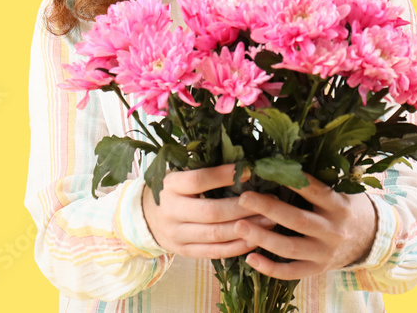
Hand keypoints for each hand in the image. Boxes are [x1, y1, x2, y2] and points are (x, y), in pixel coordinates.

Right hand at [142, 164, 275, 258]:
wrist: (147, 217)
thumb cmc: (174, 190)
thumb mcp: (181, 173)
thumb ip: (206, 169)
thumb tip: (244, 163)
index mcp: (170, 185)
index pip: (198, 180)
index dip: (224, 176)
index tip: (250, 171)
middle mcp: (171, 211)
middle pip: (212, 212)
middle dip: (244, 208)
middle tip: (270, 202)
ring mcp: (177, 234)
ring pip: (216, 235)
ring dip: (246, 229)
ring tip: (270, 220)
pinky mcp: (184, 251)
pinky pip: (214, 252)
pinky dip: (237, 247)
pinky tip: (255, 239)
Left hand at [234, 174, 377, 279]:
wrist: (371, 240)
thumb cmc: (347, 208)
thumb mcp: (341, 192)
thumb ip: (318, 182)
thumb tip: (282, 162)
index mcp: (339, 206)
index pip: (314, 191)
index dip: (292, 181)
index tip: (266, 170)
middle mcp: (333, 231)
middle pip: (297, 220)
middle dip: (268, 208)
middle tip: (243, 198)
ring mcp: (325, 253)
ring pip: (290, 248)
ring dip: (262, 238)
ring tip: (238, 226)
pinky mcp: (318, 270)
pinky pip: (292, 272)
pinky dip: (270, 268)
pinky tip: (250, 258)